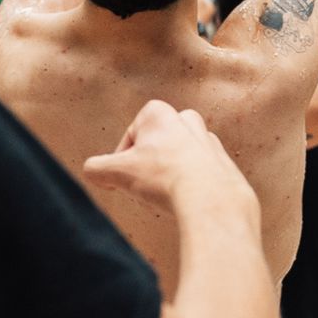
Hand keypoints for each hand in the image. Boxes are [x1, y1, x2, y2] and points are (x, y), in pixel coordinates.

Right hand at [83, 100, 254, 217]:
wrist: (211, 198)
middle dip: (146, 168)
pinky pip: (199, 177)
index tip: (124, 179)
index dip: (122, 161)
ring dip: (168, 178)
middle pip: (155, 148)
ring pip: (177, 162)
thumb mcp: (116, 172)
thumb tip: (93, 172)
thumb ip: (96, 168)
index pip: (129, 138)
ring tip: (166, 197)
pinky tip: (186, 204)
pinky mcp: (224, 164)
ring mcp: (209, 142)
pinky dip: (190, 189)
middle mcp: (187, 121)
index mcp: (159, 114)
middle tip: (144, 188)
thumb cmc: (163, 177)